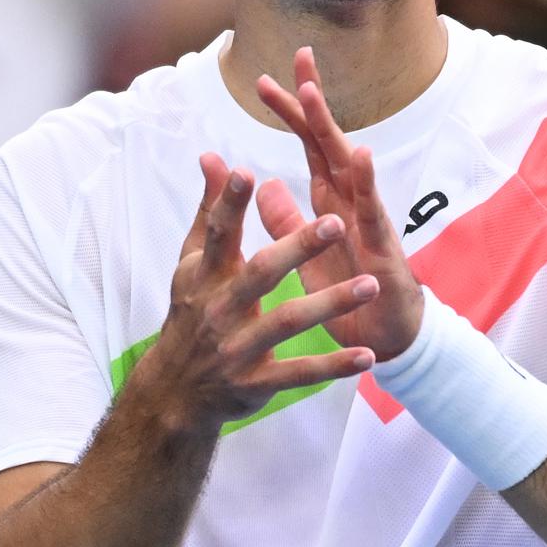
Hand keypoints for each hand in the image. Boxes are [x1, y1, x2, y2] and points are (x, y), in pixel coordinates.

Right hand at [127, 153, 379, 434]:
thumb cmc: (194, 311)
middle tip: (337, 222)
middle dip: (298, 247)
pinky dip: (334, 366)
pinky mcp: (257, 382)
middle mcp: (221, 308)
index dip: (230, 204)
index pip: (220, 233)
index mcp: (207, 275)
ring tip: (371, 285)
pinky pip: (300, 373)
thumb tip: (212, 156)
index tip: (248, 172)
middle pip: (262, 273)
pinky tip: (368, 356)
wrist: (176, 390)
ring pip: (288, 321)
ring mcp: (239, 347)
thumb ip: (210, 210)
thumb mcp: (193, 262)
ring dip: (330, 303)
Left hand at [254, 48, 423, 360]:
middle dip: (313, 101)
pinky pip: (374, 211)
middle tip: (299, 58)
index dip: (290, 112)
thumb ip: (285, 217)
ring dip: (332, 129)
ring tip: (314, 96)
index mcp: (329, 199)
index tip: (266, 79)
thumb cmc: (349, 292)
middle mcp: (351, 201)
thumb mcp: (305, 251)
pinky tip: (362, 155)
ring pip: (350, 167)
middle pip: (329, 141)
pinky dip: (368, 182)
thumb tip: (261, 183)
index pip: (308, 145)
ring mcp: (370, 220)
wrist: (384, 340)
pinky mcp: (384, 248)